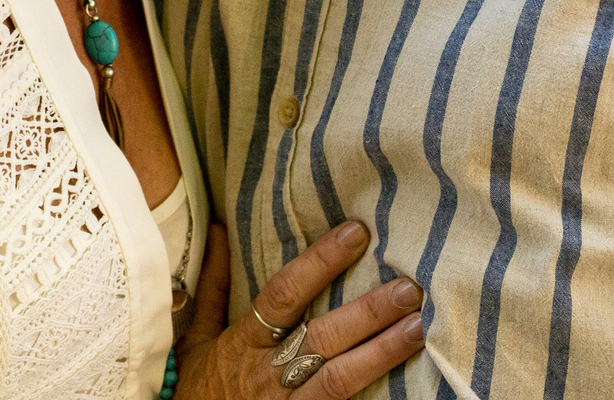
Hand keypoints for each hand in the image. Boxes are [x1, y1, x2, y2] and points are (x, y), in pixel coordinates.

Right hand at [174, 222, 425, 398]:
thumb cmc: (196, 390)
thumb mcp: (197, 339)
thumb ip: (213, 288)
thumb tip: (220, 231)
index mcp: (243, 342)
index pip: (284, 294)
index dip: (320, 262)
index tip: (356, 233)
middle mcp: (267, 373)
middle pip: (323, 337)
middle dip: (368, 312)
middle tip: (408, 288)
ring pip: (339, 378)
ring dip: (381, 353)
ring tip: (417, 328)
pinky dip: (368, 396)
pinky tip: (402, 382)